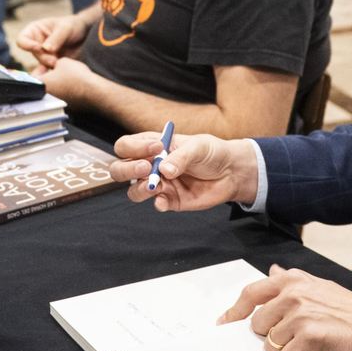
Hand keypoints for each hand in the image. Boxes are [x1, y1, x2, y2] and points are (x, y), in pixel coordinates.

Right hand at [16, 13, 87, 68]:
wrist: (87, 35)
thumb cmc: (74, 25)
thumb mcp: (66, 28)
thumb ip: (56, 38)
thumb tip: (45, 49)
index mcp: (35, 31)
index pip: (22, 40)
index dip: (27, 45)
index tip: (39, 48)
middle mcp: (37, 43)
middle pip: (33, 54)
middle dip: (44, 57)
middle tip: (54, 60)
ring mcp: (45, 54)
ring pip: (41, 63)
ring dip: (50, 64)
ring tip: (60, 62)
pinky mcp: (52, 63)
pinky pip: (48, 70)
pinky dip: (53, 71)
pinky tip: (59, 70)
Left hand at [38, 55, 97, 103]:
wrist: (93, 91)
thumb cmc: (76, 76)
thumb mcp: (63, 61)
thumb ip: (54, 62)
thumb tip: (54, 66)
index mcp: (41, 86)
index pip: (32, 77)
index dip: (40, 68)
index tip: (46, 65)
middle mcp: (46, 98)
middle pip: (42, 85)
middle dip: (48, 76)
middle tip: (56, 70)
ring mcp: (56, 104)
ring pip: (52, 91)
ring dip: (56, 83)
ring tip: (66, 76)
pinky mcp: (67, 107)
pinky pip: (62, 96)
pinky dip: (65, 90)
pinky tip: (73, 84)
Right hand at [109, 132, 258, 212]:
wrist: (231, 172)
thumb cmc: (211, 152)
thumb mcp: (198, 147)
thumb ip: (181, 157)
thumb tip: (164, 170)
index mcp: (151, 146)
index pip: (126, 146)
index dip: (134, 147)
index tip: (156, 148)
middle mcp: (149, 165)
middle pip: (120, 169)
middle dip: (128, 169)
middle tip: (147, 168)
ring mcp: (158, 184)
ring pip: (133, 190)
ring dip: (139, 188)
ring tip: (155, 185)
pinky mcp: (170, 200)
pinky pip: (155, 204)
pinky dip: (156, 203)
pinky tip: (163, 201)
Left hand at [219, 265, 351, 350]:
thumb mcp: (321, 287)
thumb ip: (293, 282)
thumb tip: (273, 270)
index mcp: (294, 279)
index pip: (251, 293)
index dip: (235, 311)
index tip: (225, 322)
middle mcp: (293, 294)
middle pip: (257, 323)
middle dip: (271, 335)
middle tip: (295, 338)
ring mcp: (299, 315)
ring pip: (270, 344)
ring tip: (311, 345)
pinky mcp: (308, 337)